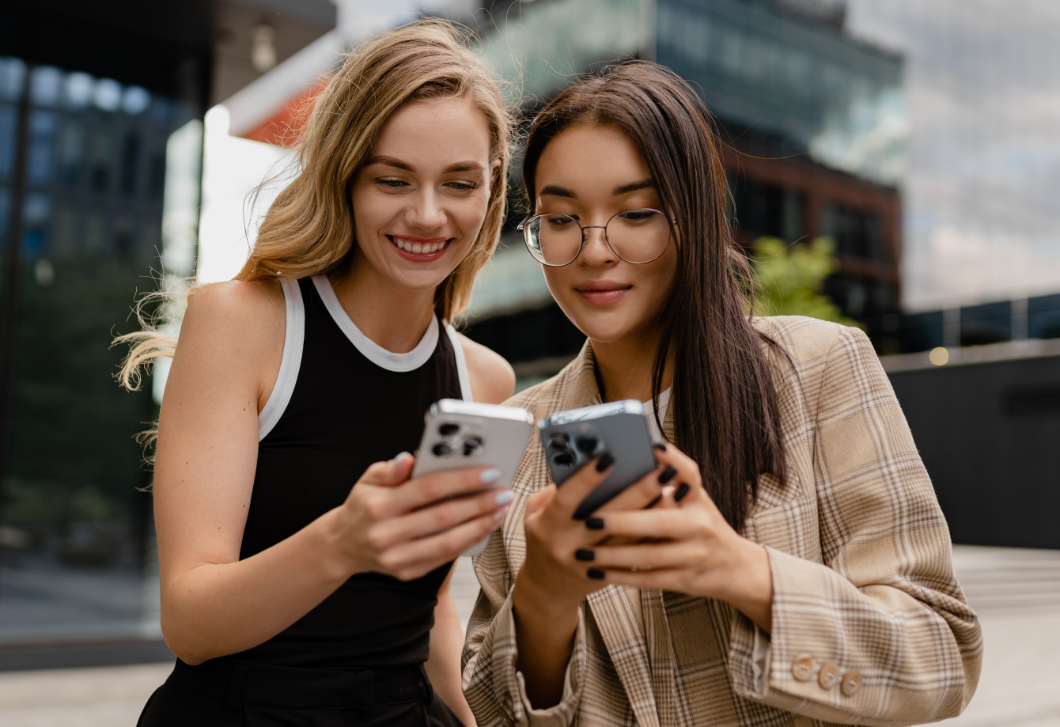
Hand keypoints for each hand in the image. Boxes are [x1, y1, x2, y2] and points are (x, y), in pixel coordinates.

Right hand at [334, 453, 511, 580]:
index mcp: (379, 505)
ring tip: (500, 509)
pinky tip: (485, 527)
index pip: (428, 488)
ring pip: (448, 542)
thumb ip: (389, 469)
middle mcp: (387, 533)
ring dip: (480, 525)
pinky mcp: (407, 572)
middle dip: (479, 503)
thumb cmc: (364, 505)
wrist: (344, 545)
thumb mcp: (368, 480)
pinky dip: (469, 541)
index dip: (461, 480)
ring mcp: (397, 557)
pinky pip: (445, 557)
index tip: (489, 472)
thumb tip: (409, 459)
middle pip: (443, 517)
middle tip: (504, 492)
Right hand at [510, 450, 669, 708]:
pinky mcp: (610, 573)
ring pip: (629, 538)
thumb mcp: (535, 513)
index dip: (586, 479)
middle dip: (637, 492)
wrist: (548, 587)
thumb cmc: (544, 538)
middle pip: (609, 517)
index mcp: (547, 527)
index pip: (566, 499)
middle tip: (660, 470)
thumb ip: (556, 490)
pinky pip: (636, 553)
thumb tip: (588, 465)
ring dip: (653, 513)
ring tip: (673, 489)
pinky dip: (654, 533)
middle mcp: (569, 546)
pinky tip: (671, 515)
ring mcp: (591, 563)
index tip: (608, 458)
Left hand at [570, 444, 773, 630]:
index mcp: (698, 501)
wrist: (736, 568)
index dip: (671, 461)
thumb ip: (674, 478)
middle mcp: (699, 527)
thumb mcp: (695, 498)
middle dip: (621, 522)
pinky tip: (598, 573)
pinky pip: (649, 580)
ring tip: (582, 554)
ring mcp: (694, 556)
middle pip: (659, 523)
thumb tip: (649, 448)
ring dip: (613, 556)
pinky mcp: (686, 581)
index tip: (648, 448)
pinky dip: (622, 577)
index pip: (688, 475)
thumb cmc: (703, 524)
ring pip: (649, 557)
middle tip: (588, 521)